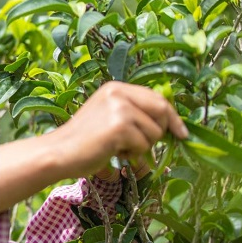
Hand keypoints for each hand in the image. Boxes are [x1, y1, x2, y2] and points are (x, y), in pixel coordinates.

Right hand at [0, 81, 187, 212]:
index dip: (172, 117)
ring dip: (141, 146)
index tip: (182, 133)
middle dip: (159, 132)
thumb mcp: (109, 115)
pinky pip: (144, 145)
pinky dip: (132, 154)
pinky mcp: (119, 127)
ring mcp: (119, 109)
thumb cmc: (84, 139)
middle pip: (162, 111)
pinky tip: (112, 151)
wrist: (60, 151)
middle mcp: (118, 93)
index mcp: (115, 88)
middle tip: (137, 143)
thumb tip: (169, 121)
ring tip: (117, 146)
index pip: (157, 97)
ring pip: (155, 132)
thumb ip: (133, 111)